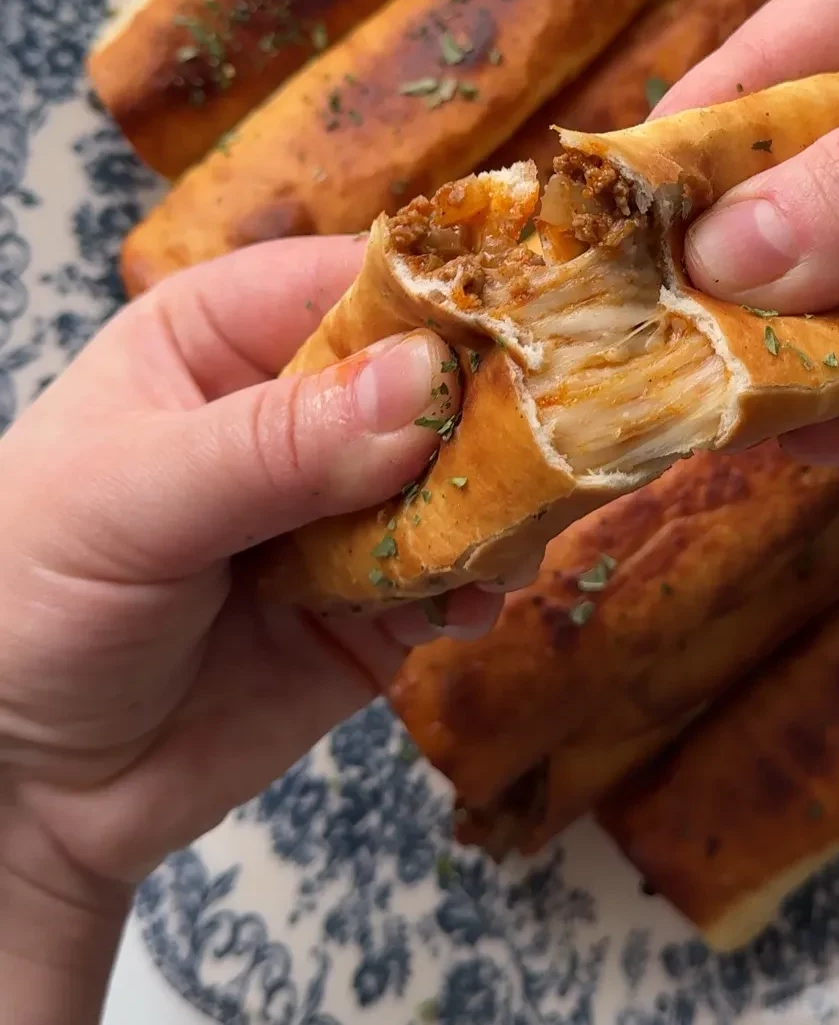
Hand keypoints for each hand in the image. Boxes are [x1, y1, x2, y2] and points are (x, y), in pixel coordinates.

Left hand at [0, 237, 494, 1021]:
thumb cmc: (23, 603)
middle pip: (432, 378)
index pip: (354, 282)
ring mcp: (344, 508)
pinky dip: (474, 588)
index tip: (525, 324)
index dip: (439, 297)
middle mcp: (298, 411)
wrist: (23, 790)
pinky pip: (454, 575)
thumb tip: (418, 379)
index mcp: (224, 338)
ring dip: (494, 507)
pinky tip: (460, 611)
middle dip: (489, 409)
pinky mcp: (377, 601)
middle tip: (552, 435)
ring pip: (461, 478)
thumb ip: (272, 444)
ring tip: (501, 542)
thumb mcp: (130, 501)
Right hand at [654, 0, 838, 461]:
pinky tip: (805, 439)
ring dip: (772, 350)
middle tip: (648, 333)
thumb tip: (721, 256)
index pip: (764, 68)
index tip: (618, 217)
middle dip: (719, 266)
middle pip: (777, 198)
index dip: (689, 140)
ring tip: (706, 405)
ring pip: (822, 297)